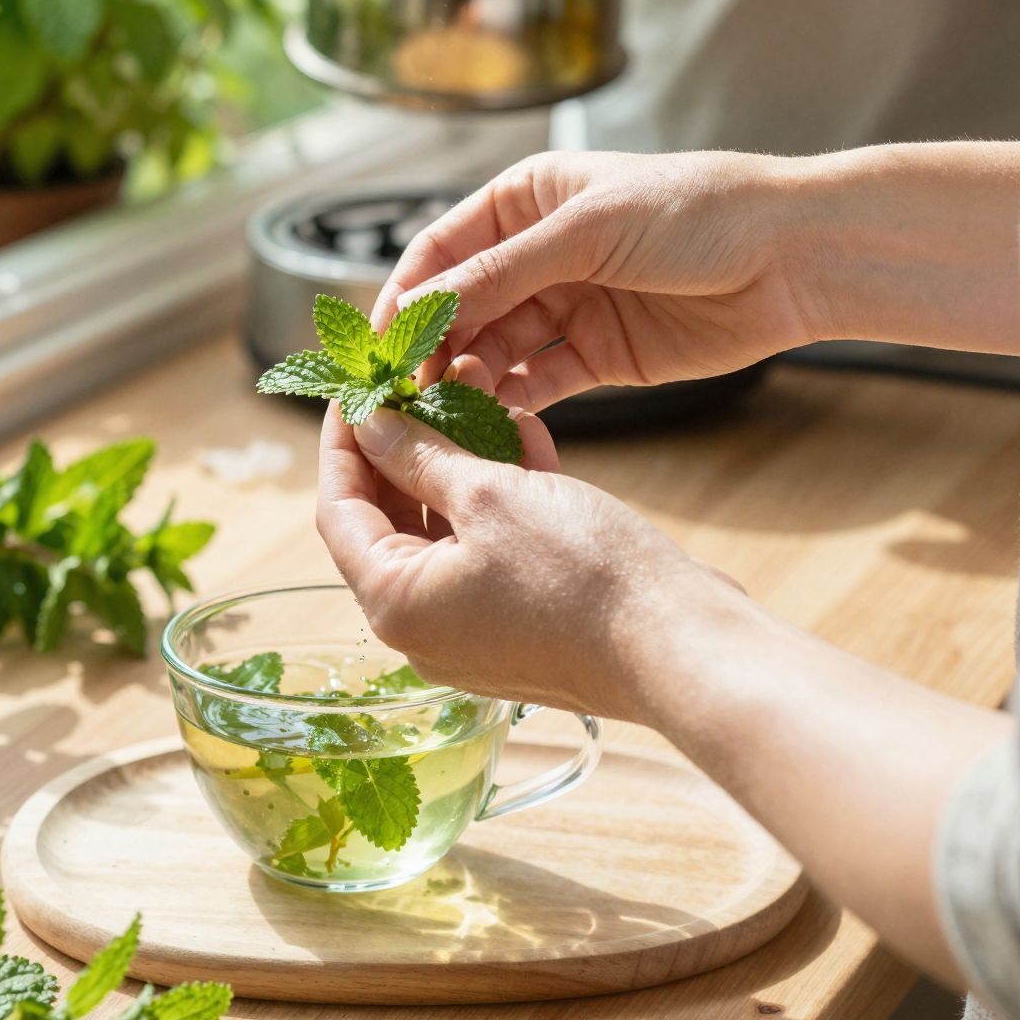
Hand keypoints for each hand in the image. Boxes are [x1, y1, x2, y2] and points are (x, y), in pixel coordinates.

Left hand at [317, 375, 733, 717]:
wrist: (680, 643)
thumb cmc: (581, 576)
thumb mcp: (489, 495)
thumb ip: (422, 455)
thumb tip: (372, 424)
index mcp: (396, 604)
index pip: (338, 511)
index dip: (343, 441)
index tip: (356, 385)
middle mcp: (426, 625)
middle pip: (391, 517)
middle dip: (410, 440)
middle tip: (420, 376)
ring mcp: (477, 626)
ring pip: (449, 523)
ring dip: (463, 455)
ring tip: (479, 388)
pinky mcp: (525, 618)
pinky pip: (495, 544)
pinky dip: (504, 491)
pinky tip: (524, 432)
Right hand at [376, 150, 823, 411]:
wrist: (792, 256)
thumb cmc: (697, 212)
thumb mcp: (588, 229)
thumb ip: (503, 271)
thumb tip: (426, 306)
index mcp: (527, 199)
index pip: (442, 249)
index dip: (407, 294)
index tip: (380, 343)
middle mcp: (539, 252)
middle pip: (462, 305)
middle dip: (434, 346)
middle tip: (411, 391)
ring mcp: (570, 306)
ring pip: (496, 349)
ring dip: (471, 377)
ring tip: (458, 404)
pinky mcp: (601, 357)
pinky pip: (541, 383)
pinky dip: (514, 403)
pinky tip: (496, 420)